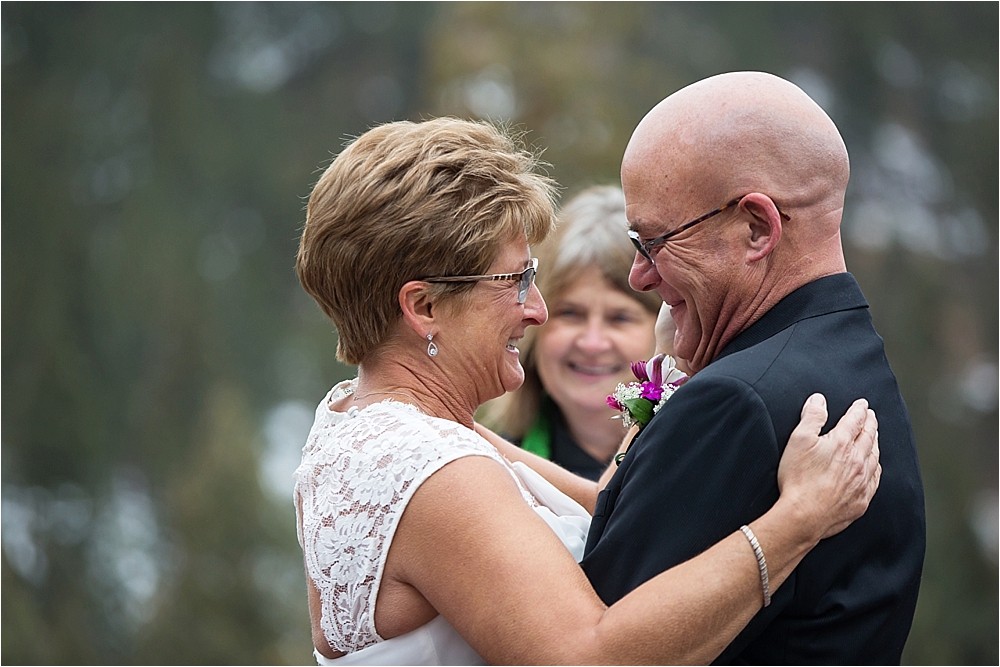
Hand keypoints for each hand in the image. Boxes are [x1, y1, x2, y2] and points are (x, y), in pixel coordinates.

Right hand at [777, 394, 880, 540]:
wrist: (804, 515)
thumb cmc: (798, 480)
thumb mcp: (798, 440)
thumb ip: (811, 417)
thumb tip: (819, 400)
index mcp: (842, 443)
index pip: (855, 420)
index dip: (859, 410)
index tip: (862, 404)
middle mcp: (857, 460)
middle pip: (869, 436)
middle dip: (870, 423)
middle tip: (871, 416)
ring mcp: (861, 481)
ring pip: (874, 456)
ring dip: (875, 442)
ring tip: (874, 436)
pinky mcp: (861, 499)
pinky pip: (875, 478)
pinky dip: (876, 466)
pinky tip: (874, 465)